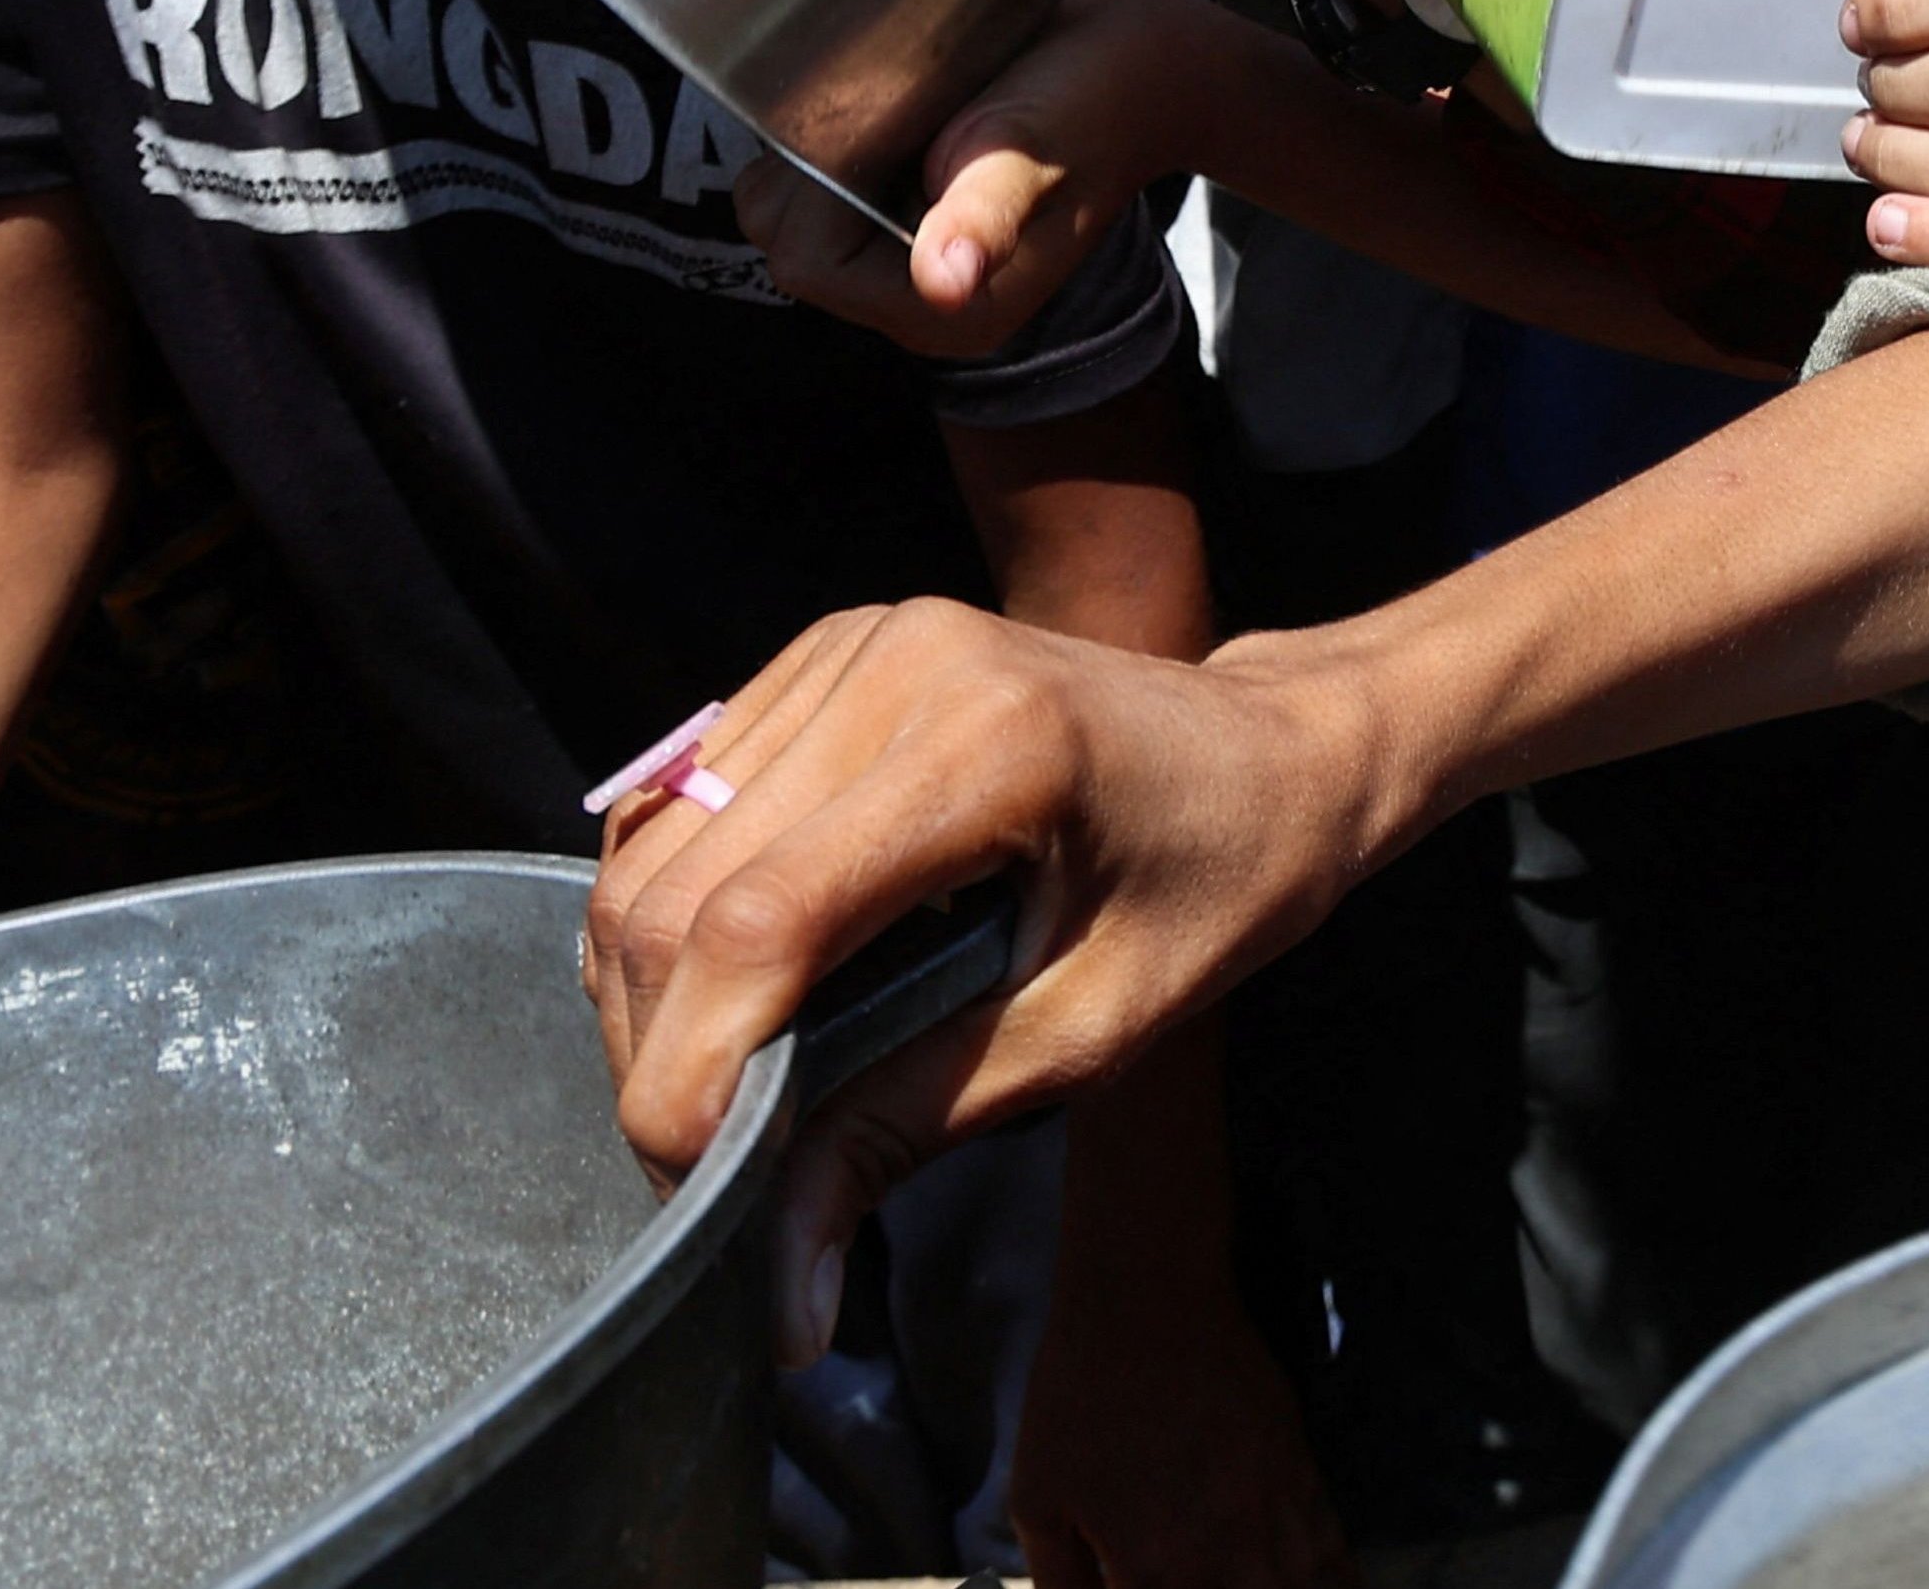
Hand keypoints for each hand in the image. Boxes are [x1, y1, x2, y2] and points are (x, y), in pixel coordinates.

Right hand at [587, 602, 1390, 1310]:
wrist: (1280, 749)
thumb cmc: (1221, 887)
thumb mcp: (1091, 1029)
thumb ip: (912, 1127)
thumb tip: (775, 1284)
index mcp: (990, 745)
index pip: (763, 922)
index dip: (694, 1072)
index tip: (694, 1194)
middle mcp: (899, 666)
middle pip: (678, 889)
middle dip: (662, 1053)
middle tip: (711, 1174)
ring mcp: (855, 644)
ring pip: (654, 847)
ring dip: (648, 993)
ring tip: (721, 1094)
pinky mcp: (828, 654)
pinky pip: (682, 800)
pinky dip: (673, 915)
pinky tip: (732, 991)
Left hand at [738, 0, 1262, 357]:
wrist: (1142, 69)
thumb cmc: (1094, 104)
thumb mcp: (1031, 152)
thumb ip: (983, 214)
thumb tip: (947, 284)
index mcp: (951, 312)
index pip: (809, 263)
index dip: (814, 192)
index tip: (878, 130)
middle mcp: (925, 303)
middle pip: (789, 243)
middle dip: (811, 171)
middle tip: (891, 113)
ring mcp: (915, 264)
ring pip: (796, 212)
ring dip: (821, 152)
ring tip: (898, 113)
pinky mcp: (910, 220)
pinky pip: (827, 190)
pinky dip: (836, 145)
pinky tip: (895, 116)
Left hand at [1012, 1209, 1347, 1588]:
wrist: (1147, 1306)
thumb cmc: (1078, 1400)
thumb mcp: (1039, 1499)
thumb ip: (1062, 1579)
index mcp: (1147, 1571)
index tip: (1142, 1584)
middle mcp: (1219, 1556)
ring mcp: (1271, 1516)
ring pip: (1297, 1587)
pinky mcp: (1301, 1475)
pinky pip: (1333, 1552)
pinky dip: (1337, 1581)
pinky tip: (1337, 1588)